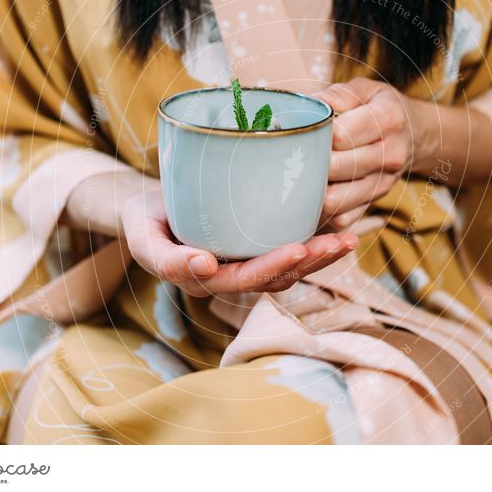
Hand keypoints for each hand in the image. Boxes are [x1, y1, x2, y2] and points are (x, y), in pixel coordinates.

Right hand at [120, 183, 358, 296]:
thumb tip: (204, 266)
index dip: (272, 267)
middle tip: (338, 242)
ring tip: (348, 240)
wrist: (148, 211)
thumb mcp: (142, 240)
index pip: (243, 279)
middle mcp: (230, 277)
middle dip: (309, 262)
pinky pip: (287, 251)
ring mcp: (244, 264)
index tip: (297, 249)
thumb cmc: (144, 223)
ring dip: (319, 257)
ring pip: (287, 269)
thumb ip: (166, 260)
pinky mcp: (254, 248)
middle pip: (275, 277)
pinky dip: (312, 242)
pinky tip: (338, 229)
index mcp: (205, 281)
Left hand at [314, 77, 425, 229]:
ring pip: (337, 198)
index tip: (308, 131)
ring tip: (304, 175)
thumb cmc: (381, 108)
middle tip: (299, 155)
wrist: (414, 134)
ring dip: (315, 190)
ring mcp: (385, 181)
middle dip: (312, 162)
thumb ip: (339, 95)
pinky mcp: (376, 200)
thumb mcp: (367, 90)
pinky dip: (325, 211)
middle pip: (337, 167)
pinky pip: (344, 217)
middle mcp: (391, 153)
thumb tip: (312, 105)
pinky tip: (317, 195)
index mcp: (388, 119)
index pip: (341, 135)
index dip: (318, 135)